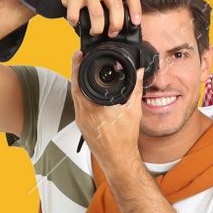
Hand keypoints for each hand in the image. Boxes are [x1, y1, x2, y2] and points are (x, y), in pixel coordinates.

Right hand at [41, 0, 140, 34]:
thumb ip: (111, 3)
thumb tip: (123, 27)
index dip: (136, 8)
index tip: (136, 23)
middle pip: (116, 5)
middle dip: (117, 24)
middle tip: (112, 33)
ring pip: (98, 13)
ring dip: (97, 28)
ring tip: (95, 32)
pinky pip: (77, 15)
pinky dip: (76, 23)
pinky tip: (76, 23)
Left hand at [70, 50, 143, 167]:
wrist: (118, 159)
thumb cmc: (125, 139)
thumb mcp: (133, 110)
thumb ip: (135, 88)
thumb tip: (138, 72)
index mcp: (95, 107)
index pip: (80, 80)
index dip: (78, 65)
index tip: (79, 54)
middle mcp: (84, 113)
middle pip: (74, 86)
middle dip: (76, 70)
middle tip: (80, 59)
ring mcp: (81, 120)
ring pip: (74, 95)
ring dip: (77, 82)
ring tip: (83, 71)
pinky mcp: (81, 125)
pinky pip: (77, 104)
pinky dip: (80, 94)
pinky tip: (87, 90)